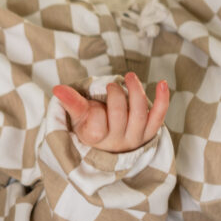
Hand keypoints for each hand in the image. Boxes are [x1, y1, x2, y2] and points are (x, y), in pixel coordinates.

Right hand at [54, 73, 168, 152]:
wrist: (108, 143)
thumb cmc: (90, 126)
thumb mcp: (77, 117)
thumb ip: (70, 102)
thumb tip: (57, 88)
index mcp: (96, 140)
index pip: (97, 126)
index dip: (95, 112)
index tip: (91, 106)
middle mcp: (117, 142)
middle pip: (119, 114)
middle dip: (115, 94)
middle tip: (110, 86)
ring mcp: (135, 138)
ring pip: (139, 113)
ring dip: (136, 91)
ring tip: (129, 77)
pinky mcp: (149, 133)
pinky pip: (158, 117)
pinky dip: (162, 100)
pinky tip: (162, 83)